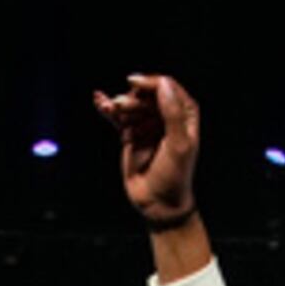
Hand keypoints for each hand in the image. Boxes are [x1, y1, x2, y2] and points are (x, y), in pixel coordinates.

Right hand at [95, 74, 199, 222]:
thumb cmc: (175, 176)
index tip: (134, 83)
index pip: (167, 87)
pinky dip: (108, 109)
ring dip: (119, 104)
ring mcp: (148, 124)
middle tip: (120, 106)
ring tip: (110, 108)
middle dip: (133, 98)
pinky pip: (119, 117)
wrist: (158, 202)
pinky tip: (99, 100)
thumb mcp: (178, 145)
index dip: (151, 82)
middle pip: (147, 94)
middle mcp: (167, 115)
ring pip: (131, 104)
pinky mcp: (131, 134)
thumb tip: (163, 84)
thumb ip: (172, 114)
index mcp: (185, 113)